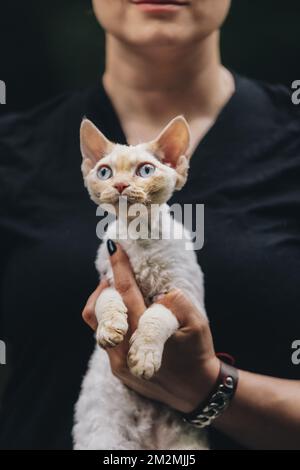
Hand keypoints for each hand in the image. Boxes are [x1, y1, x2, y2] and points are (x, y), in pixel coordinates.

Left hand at [82, 243, 219, 413]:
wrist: (196, 391)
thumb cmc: (198, 354)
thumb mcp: (197, 324)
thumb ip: (176, 303)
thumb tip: (157, 292)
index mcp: (143, 335)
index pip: (125, 294)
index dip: (119, 268)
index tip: (113, 248)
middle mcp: (124, 350)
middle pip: (99, 308)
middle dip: (105, 285)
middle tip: (115, 273)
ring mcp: (118, 363)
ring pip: (97, 324)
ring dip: (105, 304)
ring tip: (119, 293)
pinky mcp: (118, 370)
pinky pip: (104, 339)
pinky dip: (111, 321)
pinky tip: (126, 315)